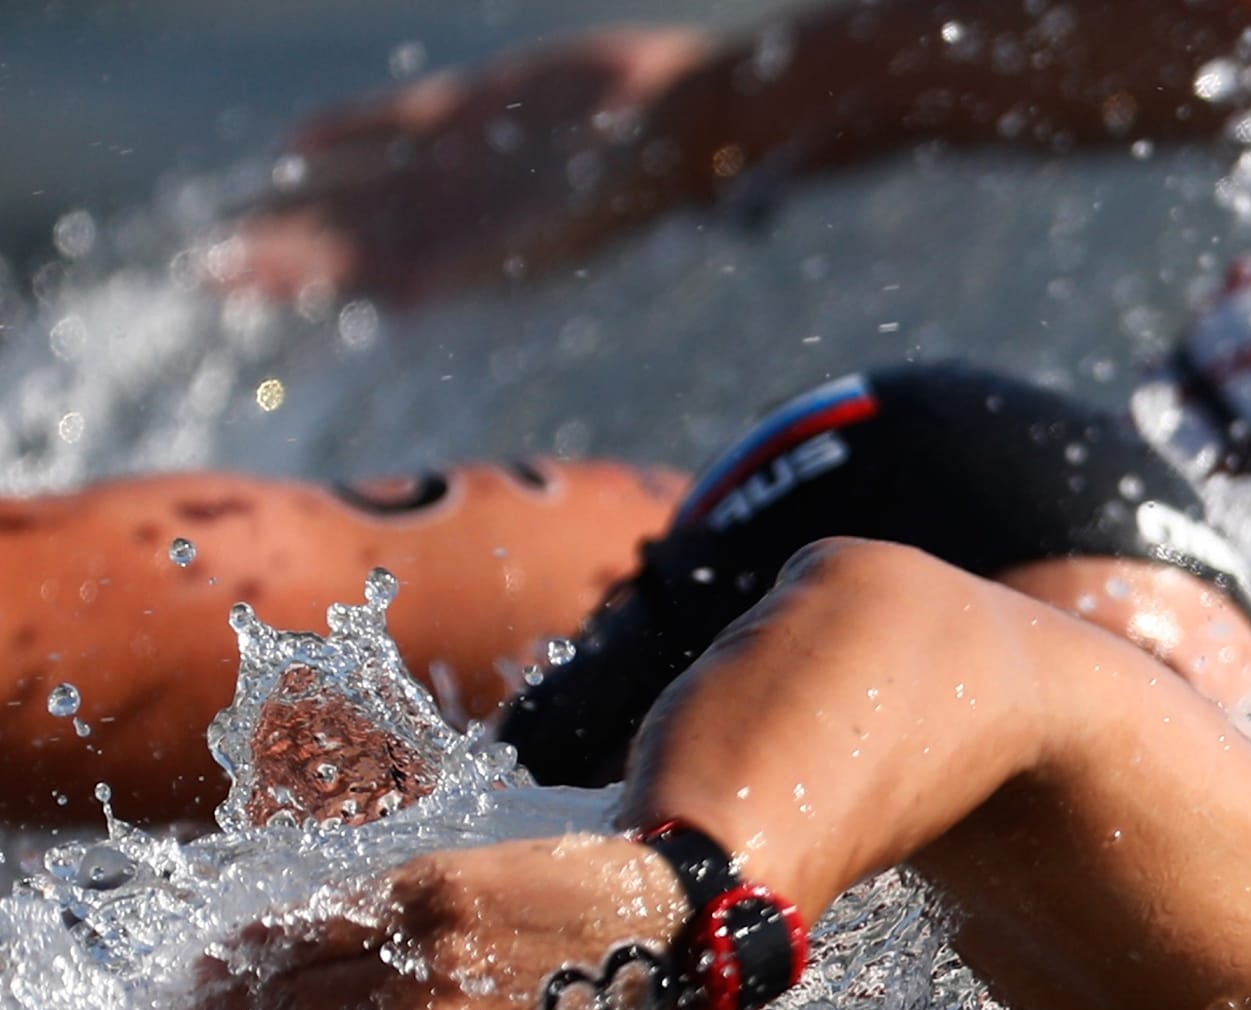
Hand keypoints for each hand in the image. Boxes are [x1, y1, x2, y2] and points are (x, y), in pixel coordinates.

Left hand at [227, 28, 718, 306]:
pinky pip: (392, 127)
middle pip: (349, 246)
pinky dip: (346, 134)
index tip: (233, 292)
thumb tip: (396, 301)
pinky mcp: (472, 112)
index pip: (364, 283)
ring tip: (235, 226)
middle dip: (282, 260)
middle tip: (209, 274)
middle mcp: (460, 220)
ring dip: (300, 209)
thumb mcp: (557, 228)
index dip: (299, 288)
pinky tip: (298, 142)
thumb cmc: (636, 184)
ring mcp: (461, 168)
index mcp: (475, 259)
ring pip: (359, 195)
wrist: (688, 118)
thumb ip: (477, 261)